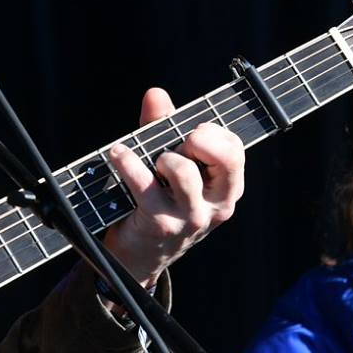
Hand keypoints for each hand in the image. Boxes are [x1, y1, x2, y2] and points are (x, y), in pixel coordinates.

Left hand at [101, 88, 245, 284]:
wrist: (138, 258)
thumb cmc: (156, 203)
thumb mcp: (166, 167)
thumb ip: (162, 128)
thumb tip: (155, 94)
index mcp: (226, 190)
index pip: (235, 149)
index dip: (212, 132)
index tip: (190, 133)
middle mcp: (216, 206)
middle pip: (226, 158)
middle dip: (200, 139)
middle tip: (180, 143)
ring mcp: (190, 217)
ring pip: (183, 170)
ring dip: (162, 157)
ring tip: (152, 163)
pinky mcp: (161, 224)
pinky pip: (144, 183)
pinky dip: (126, 162)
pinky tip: (117, 155)